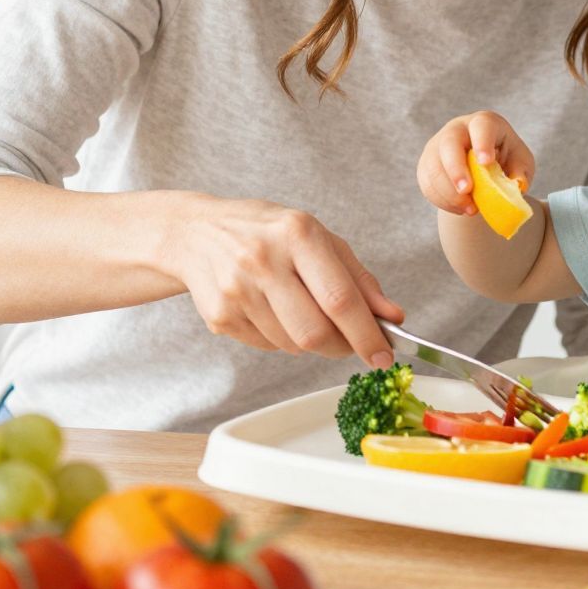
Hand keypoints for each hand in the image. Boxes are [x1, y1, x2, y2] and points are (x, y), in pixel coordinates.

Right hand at [165, 195, 403, 366]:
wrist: (195, 233)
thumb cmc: (267, 233)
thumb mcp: (317, 237)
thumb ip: (358, 279)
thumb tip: (392, 317)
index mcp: (296, 233)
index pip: (340, 298)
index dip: (367, 334)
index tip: (384, 356)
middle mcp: (262, 260)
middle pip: (315, 332)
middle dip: (341, 347)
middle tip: (349, 343)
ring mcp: (236, 291)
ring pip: (292, 345)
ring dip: (309, 341)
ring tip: (299, 310)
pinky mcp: (219, 316)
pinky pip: (268, 347)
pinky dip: (281, 339)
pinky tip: (271, 310)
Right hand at [416, 110, 534, 218]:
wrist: (483, 168)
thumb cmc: (505, 160)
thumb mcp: (520, 163)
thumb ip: (520, 172)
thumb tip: (517, 185)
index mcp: (484, 123)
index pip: (481, 126)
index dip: (482, 143)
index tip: (486, 162)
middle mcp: (457, 129)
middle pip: (449, 143)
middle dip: (456, 169)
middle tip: (467, 191)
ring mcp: (437, 146)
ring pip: (434, 167)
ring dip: (450, 192)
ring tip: (470, 209)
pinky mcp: (426, 166)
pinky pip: (427, 184)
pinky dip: (442, 200)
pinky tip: (460, 208)